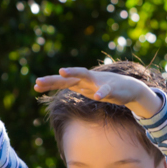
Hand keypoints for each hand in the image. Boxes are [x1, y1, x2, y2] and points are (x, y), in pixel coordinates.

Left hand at [33, 67, 162, 117]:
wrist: (131, 89)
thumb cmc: (107, 89)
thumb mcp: (87, 89)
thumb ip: (75, 87)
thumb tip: (61, 87)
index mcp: (81, 82)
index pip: (62, 81)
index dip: (49, 83)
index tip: (35, 86)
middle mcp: (88, 79)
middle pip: (68, 77)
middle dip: (53, 79)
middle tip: (38, 81)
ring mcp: (99, 82)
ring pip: (84, 76)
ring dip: (73, 73)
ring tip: (62, 71)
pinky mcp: (113, 88)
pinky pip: (106, 90)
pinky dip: (101, 92)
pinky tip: (96, 96)